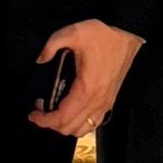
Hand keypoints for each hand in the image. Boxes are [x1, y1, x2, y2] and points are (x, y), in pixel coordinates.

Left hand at [28, 20, 143, 136]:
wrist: (128, 38)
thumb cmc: (104, 36)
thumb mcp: (75, 31)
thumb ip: (53, 43)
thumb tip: (40, 59)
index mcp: (87, 88)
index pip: (62, 118)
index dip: (44, 120)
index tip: (33, 113)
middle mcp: (97, 101)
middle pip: (69, 128)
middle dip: (50, 123)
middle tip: (41, 109)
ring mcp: (104, 104)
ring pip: (81, 130)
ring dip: (64, 126)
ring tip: (54, 112)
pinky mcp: (109, 102)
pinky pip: (92, 124)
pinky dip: (78, 124)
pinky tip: (71, 112)